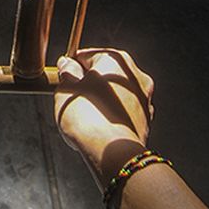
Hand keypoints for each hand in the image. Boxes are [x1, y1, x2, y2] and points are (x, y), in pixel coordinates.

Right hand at [54, 49, 155, 183]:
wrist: (110, 153)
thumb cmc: (87, 116)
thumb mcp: (66, 89)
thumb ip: (67, 72)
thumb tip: (67, 64)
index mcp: (115, 60)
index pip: (87, 56)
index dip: (71, 67)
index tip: (63, 79)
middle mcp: (135, 75)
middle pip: (105, 75)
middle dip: (88, 85)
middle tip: (71, 100)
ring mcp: (144, 99)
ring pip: (116, 95)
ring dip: (101, 102)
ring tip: (84, 118)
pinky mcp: (146, 121)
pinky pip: (123, 114)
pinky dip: (112, 118)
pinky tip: (99, 128)